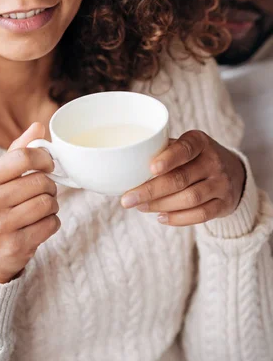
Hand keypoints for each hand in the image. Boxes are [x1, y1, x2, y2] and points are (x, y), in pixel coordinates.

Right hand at [0, 123, 59, 282]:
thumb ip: (17, 152)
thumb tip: (38, 126)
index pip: (23, 157)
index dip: (43, 158)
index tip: (48, 164)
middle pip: (40, 181)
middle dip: (49, 185)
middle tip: (42, 191)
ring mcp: (1, 226)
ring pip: (48, 203)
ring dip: (52, 204)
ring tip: (40, 208)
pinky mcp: (17, 246)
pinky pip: (51, 224)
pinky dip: (52, 222)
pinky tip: (39, 224)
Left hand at [121, 130, 245, 225]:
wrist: (233, 171)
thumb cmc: (195, 157)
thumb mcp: (184, 147)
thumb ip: (162, 152)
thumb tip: (127, 167)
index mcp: (199, 142)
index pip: (185, 149)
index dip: (168, 159)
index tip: (150, 168)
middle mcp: (213, 161)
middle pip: (181, 179)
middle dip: (151, 190)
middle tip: (128, 199)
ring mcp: (221, 183)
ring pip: (190, 199)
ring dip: (161, 205)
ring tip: (141, 207)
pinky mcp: (224, 204)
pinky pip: (201, 215)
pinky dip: (178, 218)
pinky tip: (161, 217)